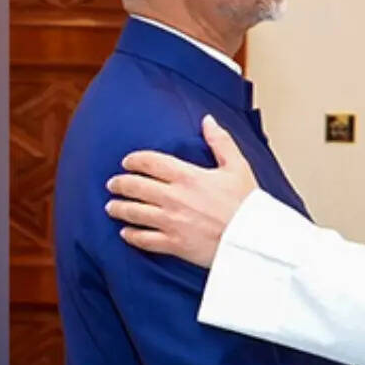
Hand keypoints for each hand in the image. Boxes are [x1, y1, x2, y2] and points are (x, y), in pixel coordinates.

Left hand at [105, 114, 255, 267]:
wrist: (253, 239)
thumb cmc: (247, 204)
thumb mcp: (237, 167)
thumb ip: (220, 142)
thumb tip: (208, 120)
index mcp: (188, 176)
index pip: (150, 162)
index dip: (134, 160)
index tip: (127, 162)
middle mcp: (174, 198)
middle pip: (136, 187)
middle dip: (120, 183)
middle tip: (113, 183)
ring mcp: (171, 222)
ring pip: (134, 213)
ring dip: (119, 208)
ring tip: (111, 206)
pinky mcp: (174, 244)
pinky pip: (144, 239)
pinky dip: (131, 235)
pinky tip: (125, 233)